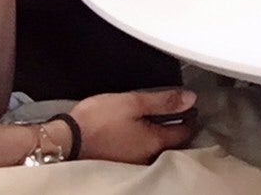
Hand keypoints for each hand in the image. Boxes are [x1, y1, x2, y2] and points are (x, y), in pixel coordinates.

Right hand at [71, 89, 196, 163]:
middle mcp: (148, 157)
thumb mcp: (133, 102)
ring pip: (158, 149)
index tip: (194, 108)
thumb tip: (191, 98)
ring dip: (164, 136)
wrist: (66, 140)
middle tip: (183, 114)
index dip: (191, 118)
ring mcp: (134, 162)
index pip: (184, 132)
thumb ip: (163, 101)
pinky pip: (143, 152)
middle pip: (172, 144)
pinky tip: (143, 132)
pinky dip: (149, 141)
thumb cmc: (98, 120)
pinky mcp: (121, 163)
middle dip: (179, 129)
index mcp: (155, 142)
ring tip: (165, 121)